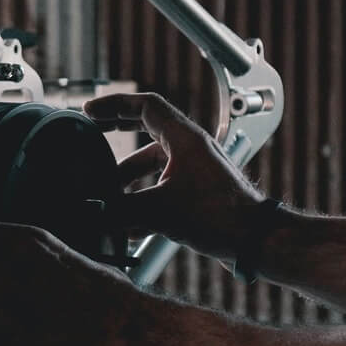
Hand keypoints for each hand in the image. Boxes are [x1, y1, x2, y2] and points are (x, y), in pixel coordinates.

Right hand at [83, 92, 267, 261]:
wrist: (255, 241)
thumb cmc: (220, 217)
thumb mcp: (160, 211)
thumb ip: (121, 211)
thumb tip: (93, 215)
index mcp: (184, 138)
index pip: (146, 106)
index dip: (115, 105)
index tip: (90, 111)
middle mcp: (191, 148)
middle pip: (147, 128)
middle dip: (117, 133)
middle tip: (92, 133)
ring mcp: (196, 169)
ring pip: (153, 163)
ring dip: (128, 178)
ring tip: (107, 196)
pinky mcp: (199, 191)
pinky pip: (163, 186)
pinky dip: (144, 198)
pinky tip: (129, 225)